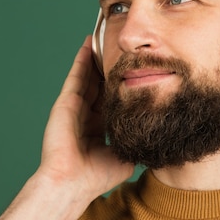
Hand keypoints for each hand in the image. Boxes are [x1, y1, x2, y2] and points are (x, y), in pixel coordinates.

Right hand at [0, 37, 132, 219]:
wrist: (74, 182)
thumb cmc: (97, 176)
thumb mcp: (124, 157)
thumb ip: (135, 143)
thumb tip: (153, 137)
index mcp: (101, 126)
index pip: (114, 98)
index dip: (124, 83)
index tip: (137, 68)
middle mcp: (88, 113)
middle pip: (101, 82)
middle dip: (111, 65)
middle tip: (123, 46)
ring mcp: (76, 106)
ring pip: (89, 75)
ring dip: (97, 57)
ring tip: (106, 37)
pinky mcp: (67, 101)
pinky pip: (77, 74)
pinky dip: (82, 58)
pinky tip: (89, 43)